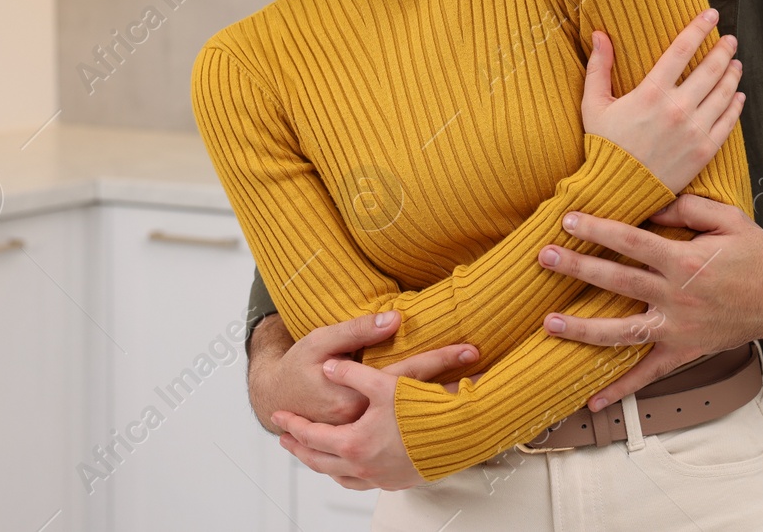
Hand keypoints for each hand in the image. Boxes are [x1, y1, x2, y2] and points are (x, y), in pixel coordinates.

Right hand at [249, 310, 477, 431]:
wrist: (275, 399)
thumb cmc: (298, 367)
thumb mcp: (321, 341)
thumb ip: (356, 331)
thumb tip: (394, 319)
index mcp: (354, 397)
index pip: (408, 374)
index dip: (441, 360)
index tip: (470, 350)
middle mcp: (361, 422)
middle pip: (416, 404)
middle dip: (453, 391)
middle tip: (487, 375)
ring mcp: (362, 437)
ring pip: (410, 427)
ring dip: (442, 413)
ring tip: (476, 401)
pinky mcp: (361, 442)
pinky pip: (398, 439)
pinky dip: (422, 430)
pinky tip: (442, 420)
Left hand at [273, 358, 423, 490]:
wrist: (458, 434)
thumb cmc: (423, 412)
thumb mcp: (383, 383)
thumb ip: (351, 372)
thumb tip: (330, 366)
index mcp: (353, 443)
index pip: (311, 435)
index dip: (292, 425)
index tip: (279, 418)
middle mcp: (362, 465)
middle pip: (319, 460)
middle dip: (299, 448)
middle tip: (286, 440)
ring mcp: (379, 477)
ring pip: (338, 475)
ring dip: (322, 464)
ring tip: (314, 454)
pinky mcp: (396, 481)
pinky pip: (360, 483)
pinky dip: (347, 474)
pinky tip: (350, 467)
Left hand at [536, 195, 762, 410]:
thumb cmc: (756, 255)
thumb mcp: (728, 219)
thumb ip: (688, 208)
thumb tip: (649, 206)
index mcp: (684, 261)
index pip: (631, 241)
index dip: (598, 229)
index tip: (569, 220)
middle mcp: (676, 297)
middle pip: (617, 281)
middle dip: (577, 268)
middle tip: (544, 258)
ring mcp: (678, 329)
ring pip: (622, 332)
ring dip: (583, 329)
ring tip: (550, 324)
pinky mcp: (683, 352)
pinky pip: (647, 374)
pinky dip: (620, 388)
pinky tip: (593, 398)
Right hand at [581, 9, 744, 193]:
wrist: (618, 189)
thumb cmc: (605, 146)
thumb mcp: (593, 104)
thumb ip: (599, 67)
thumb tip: (598, 34)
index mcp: (651, 93)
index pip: (682, 50)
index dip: (699, 28)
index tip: (712, 15)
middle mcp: (677, 109)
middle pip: (711, 69)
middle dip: (723, 50)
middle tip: (730, 39)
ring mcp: (694, 130)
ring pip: (724, 93)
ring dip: (733, 74)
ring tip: (736, 63)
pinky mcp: (704, 150)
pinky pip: (728, 122)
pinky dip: (736, 105)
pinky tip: (738, 95)